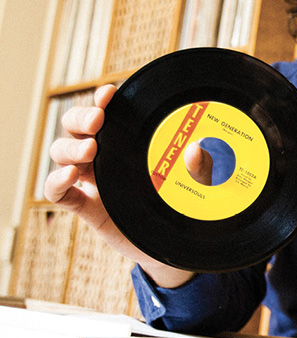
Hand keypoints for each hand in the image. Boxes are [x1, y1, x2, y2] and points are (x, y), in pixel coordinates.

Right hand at [44, 85, 195, 287]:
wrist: (173, 243)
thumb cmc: (182, 203)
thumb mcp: (196, 180)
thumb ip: (197, 167)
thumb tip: (197, 151)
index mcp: (124, 142)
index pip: (105, 113)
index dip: (101, 101)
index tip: (109, 94)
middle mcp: (103, 157)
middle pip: (74, 126)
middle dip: (81, 117)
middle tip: (98, 120)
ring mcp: (92, 181)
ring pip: (61, 153)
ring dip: (71, 147)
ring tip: (91, 149)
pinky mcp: (88, 207)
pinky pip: (58, 192)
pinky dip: (57, 181)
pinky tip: (70, 175)